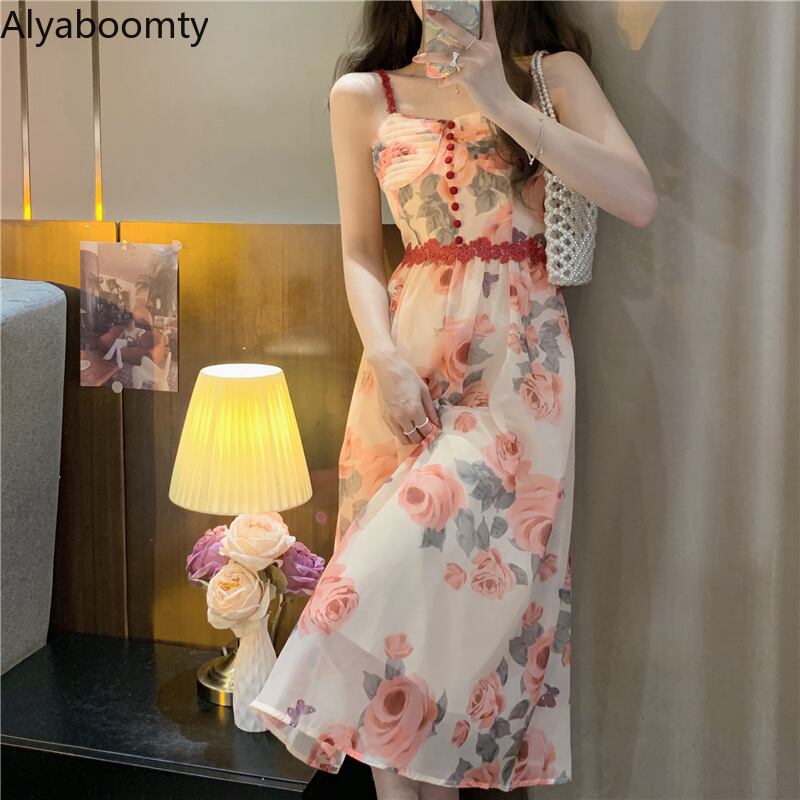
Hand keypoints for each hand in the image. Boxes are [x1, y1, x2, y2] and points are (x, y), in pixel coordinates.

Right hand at [368, 350, 440, 444]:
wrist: (387, 368)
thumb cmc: (407, 375)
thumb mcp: (423, 390)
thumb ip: (430, 408)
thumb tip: (437, 422)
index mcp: (414, 410)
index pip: (426, 430)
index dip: (432, 433)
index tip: (435, 430)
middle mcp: (402, 418)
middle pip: (414, 438)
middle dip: (423, 438)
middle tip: (427, 432)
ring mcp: (391, 418)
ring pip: (403, 439)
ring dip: (412, 438)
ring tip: (417, 431)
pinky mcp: (384, 417)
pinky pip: (394, 432)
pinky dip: (402, 433)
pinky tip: (407, 426)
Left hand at [412, 0, 510, 116]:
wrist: (502, 103)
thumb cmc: (494, 84)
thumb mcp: (491, 62)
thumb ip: (478, 51)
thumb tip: (458, 48)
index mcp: (491, 44)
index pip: (488, 20)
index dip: (485, 6)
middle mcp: (483, 50)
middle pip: (459, 31)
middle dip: (443, 21)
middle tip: (430, 13)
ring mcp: (475, 63)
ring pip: (447, 55)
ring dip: (429, 56)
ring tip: (417, 57)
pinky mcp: (469, 77)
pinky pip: (450, 76)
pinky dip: (443, 81)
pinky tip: (439, 84)